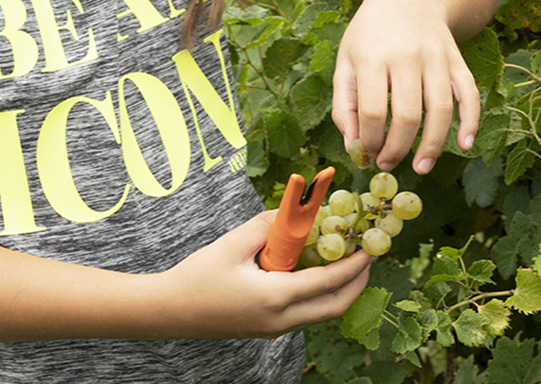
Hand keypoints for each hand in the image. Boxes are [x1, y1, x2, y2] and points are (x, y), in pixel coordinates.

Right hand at [158, 211, 372, 339]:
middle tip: (365, 258)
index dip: (351, 266)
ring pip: (319, 314)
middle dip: (355, 284)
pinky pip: (303, 313)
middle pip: (333, 308)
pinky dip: (317, 295)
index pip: (326, 283)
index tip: (368, 249)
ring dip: (337, 290)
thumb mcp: (232, 244)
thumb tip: (290, 212)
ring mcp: (273, 328)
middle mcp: (280, 320)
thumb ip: (265, 227)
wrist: (171, 310)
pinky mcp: (265, 327)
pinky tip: (311, 272)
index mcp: (275, 298)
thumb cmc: (198, 276)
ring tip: (343, 262)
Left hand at [331, 0, 480, 173]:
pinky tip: (464, 144)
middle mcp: (406, 56)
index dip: (370, 140)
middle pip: (407, 116)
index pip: (372, 111)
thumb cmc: (371, 34)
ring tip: (420, 167)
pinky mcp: (457, 59)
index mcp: (372, 56)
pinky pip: (469, 94)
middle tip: (389, 164)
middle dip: (398, 149)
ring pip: (441, 110)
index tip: (368, 154)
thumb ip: (344, 103)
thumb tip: (354, 146)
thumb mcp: (346, 60)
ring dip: (432, 146)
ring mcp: (436, 57)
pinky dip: (471, 121)